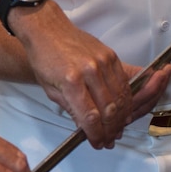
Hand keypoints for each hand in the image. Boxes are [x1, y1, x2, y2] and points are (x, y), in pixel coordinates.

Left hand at [8, 4, 143, 147]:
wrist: (48, 29)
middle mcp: (90, 71)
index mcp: (71, 81)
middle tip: (109, 139)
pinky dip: (126, 100)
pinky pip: (125, 83)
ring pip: (121, 98)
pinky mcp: (111, 56)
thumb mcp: (50, 88)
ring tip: (116, 129)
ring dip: (121, 118)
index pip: (90, 117)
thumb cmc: (44, 56)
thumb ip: (70, 109)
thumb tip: (86, 127)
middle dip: (111, 129)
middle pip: (109, 110)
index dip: (96, 134)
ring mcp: (103, 62)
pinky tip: (122, 110)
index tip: (97, 142)